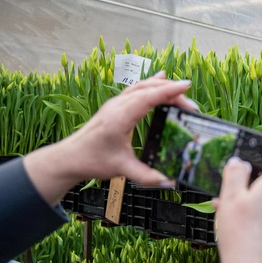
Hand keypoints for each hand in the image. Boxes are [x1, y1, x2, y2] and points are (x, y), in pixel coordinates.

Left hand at [24, 73, 196, 205]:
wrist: (70, 157)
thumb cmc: (92, 160)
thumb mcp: (121, 169)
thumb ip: (146, 176)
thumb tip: (169, 182)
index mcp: (119, 118)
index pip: (148, 97)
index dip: (169, 91)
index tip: (187, 86)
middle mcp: (117, 106)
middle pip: (148, 89)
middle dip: (171, 91)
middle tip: (191, 104)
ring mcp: (115, 104)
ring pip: (142, 87)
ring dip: (162, 87)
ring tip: (182, 91)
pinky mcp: (114, 107)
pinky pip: (136, 90)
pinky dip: (151, 85)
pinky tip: (160, 80)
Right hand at [214, 150, 261, 262]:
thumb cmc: (242, 234)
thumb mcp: (231, 198)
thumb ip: (235, 174)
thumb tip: (239, 161)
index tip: (256, 154)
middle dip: (253, 177)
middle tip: (232, 182)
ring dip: (248, 194)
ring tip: (224, 203)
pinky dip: (252, 209)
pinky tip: (230, 218)